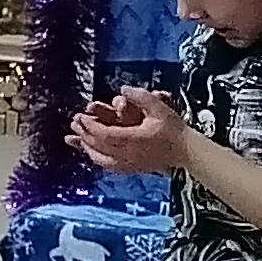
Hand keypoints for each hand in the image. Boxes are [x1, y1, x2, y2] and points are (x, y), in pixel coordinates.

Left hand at [73, 88, 187, 177]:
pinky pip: (109, 167)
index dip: (88, 126)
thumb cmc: (173, 128)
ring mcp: (129, 165)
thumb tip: (122, 90)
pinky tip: (92, 153)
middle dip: (84, 135)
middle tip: (74, 124)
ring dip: (87, 148)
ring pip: (100, 159)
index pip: (103, 134)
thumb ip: (140, 96)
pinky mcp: (132, 170)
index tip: (79, 116)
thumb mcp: (158, 107)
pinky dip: (97, 158)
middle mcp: (128, 155)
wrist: (186, 151)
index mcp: (132, 140)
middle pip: (98, 147)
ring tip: (78, 138)